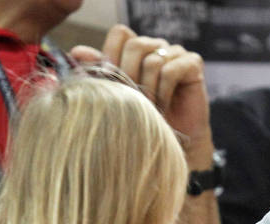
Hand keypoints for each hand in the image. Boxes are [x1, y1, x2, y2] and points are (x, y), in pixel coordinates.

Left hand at [100, 24, 213, 168]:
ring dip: (149, 90)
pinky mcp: (193, 63)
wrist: (172, 142)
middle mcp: (156, 46)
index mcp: (136, 49)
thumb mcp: (116, 95)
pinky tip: (165, 105)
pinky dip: (164, 91)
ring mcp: (176, 53)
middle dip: (131, 77)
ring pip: (152, 60)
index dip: (114, 56)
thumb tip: (76, 52)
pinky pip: (171, 69)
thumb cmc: (143, 119)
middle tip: (134, 100)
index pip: (120, 33)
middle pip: (135, 45)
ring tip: (150, 107)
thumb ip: (99, 70)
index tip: (114, 83)